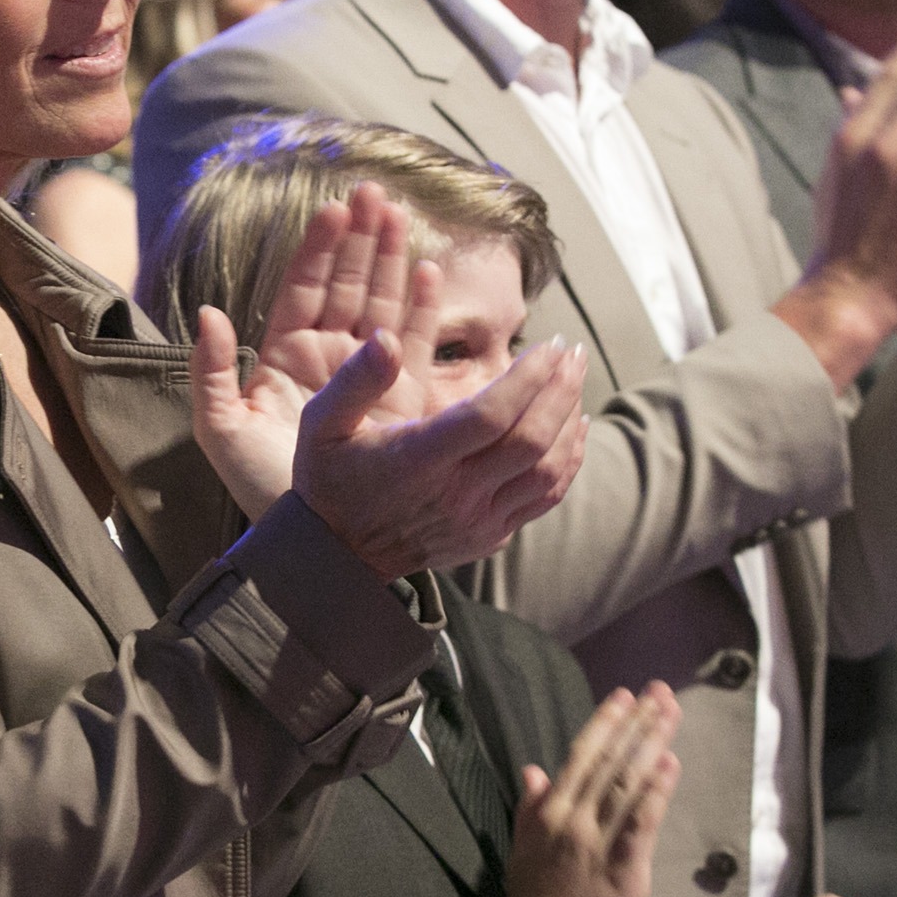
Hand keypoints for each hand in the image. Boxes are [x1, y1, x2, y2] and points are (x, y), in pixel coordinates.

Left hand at [188, 183, 434, 520]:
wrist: (314, 540)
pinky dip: (423, 310)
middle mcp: (330, 360)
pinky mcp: (402, 402)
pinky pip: (416, 345)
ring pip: (382, 303)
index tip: (333, 208)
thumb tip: (210, 313)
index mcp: (286, 359)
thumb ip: (209, 373)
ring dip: (392, 260)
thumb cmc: (262, 490)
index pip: (303, 290)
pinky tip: (428, 275)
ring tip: (401, 216)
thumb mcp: (222, 433)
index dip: (318, 249)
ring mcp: (368, 378)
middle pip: (348, 285)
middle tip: (374, 193)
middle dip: (361, 239)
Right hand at [286, 221, 590, 580]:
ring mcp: (478, 521)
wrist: (335, 558)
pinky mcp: (490, 537)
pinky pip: (545, 497)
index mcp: (418, 461)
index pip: (491, 416)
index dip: (529, 378)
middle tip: (572, 351)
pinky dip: (569, 460)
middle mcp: (455, 495)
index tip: (549, 344)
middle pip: (532, 440)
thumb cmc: (328, 479)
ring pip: (549, 471)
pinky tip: (574, 428)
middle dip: (561, 390)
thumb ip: (355, 378)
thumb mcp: (321, 423)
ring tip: (575, 380)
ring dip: (570, 421)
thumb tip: (387, 338)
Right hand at [506, 684, 679, 896]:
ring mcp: (599, 844)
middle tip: (662, 693)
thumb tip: (534, 769)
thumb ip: (530, 808)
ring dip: (652, 746)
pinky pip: (642, 825)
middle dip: (638, 724)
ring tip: (672, 716)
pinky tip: (671, 766)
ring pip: (628, 785)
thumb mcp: (522, 849)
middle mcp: (573, 820)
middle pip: (611, 762)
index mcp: (549, 812)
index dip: (605, 723)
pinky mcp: (625, 870)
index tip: (625, 696)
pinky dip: (656, 793)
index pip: (581, 756)